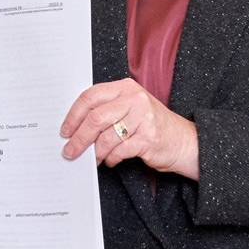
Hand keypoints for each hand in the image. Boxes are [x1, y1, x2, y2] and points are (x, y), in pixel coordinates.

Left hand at [60, 78, 198, 178]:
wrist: (184, 141)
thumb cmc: (151, 126)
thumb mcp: (130, 109)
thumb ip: (106, 112)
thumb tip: (74, 129)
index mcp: (125, 88)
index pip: (91, 96)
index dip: (73, 115)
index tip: (65, 131)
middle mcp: (134, 99)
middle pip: (95, 118)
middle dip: (79, 138)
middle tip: (70, 151)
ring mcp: (143, 118)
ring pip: (106, 137)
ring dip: (95, 152)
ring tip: (93, 159)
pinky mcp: (148, 138)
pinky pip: (119, 151)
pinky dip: (111, 159)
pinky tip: (111, 161)